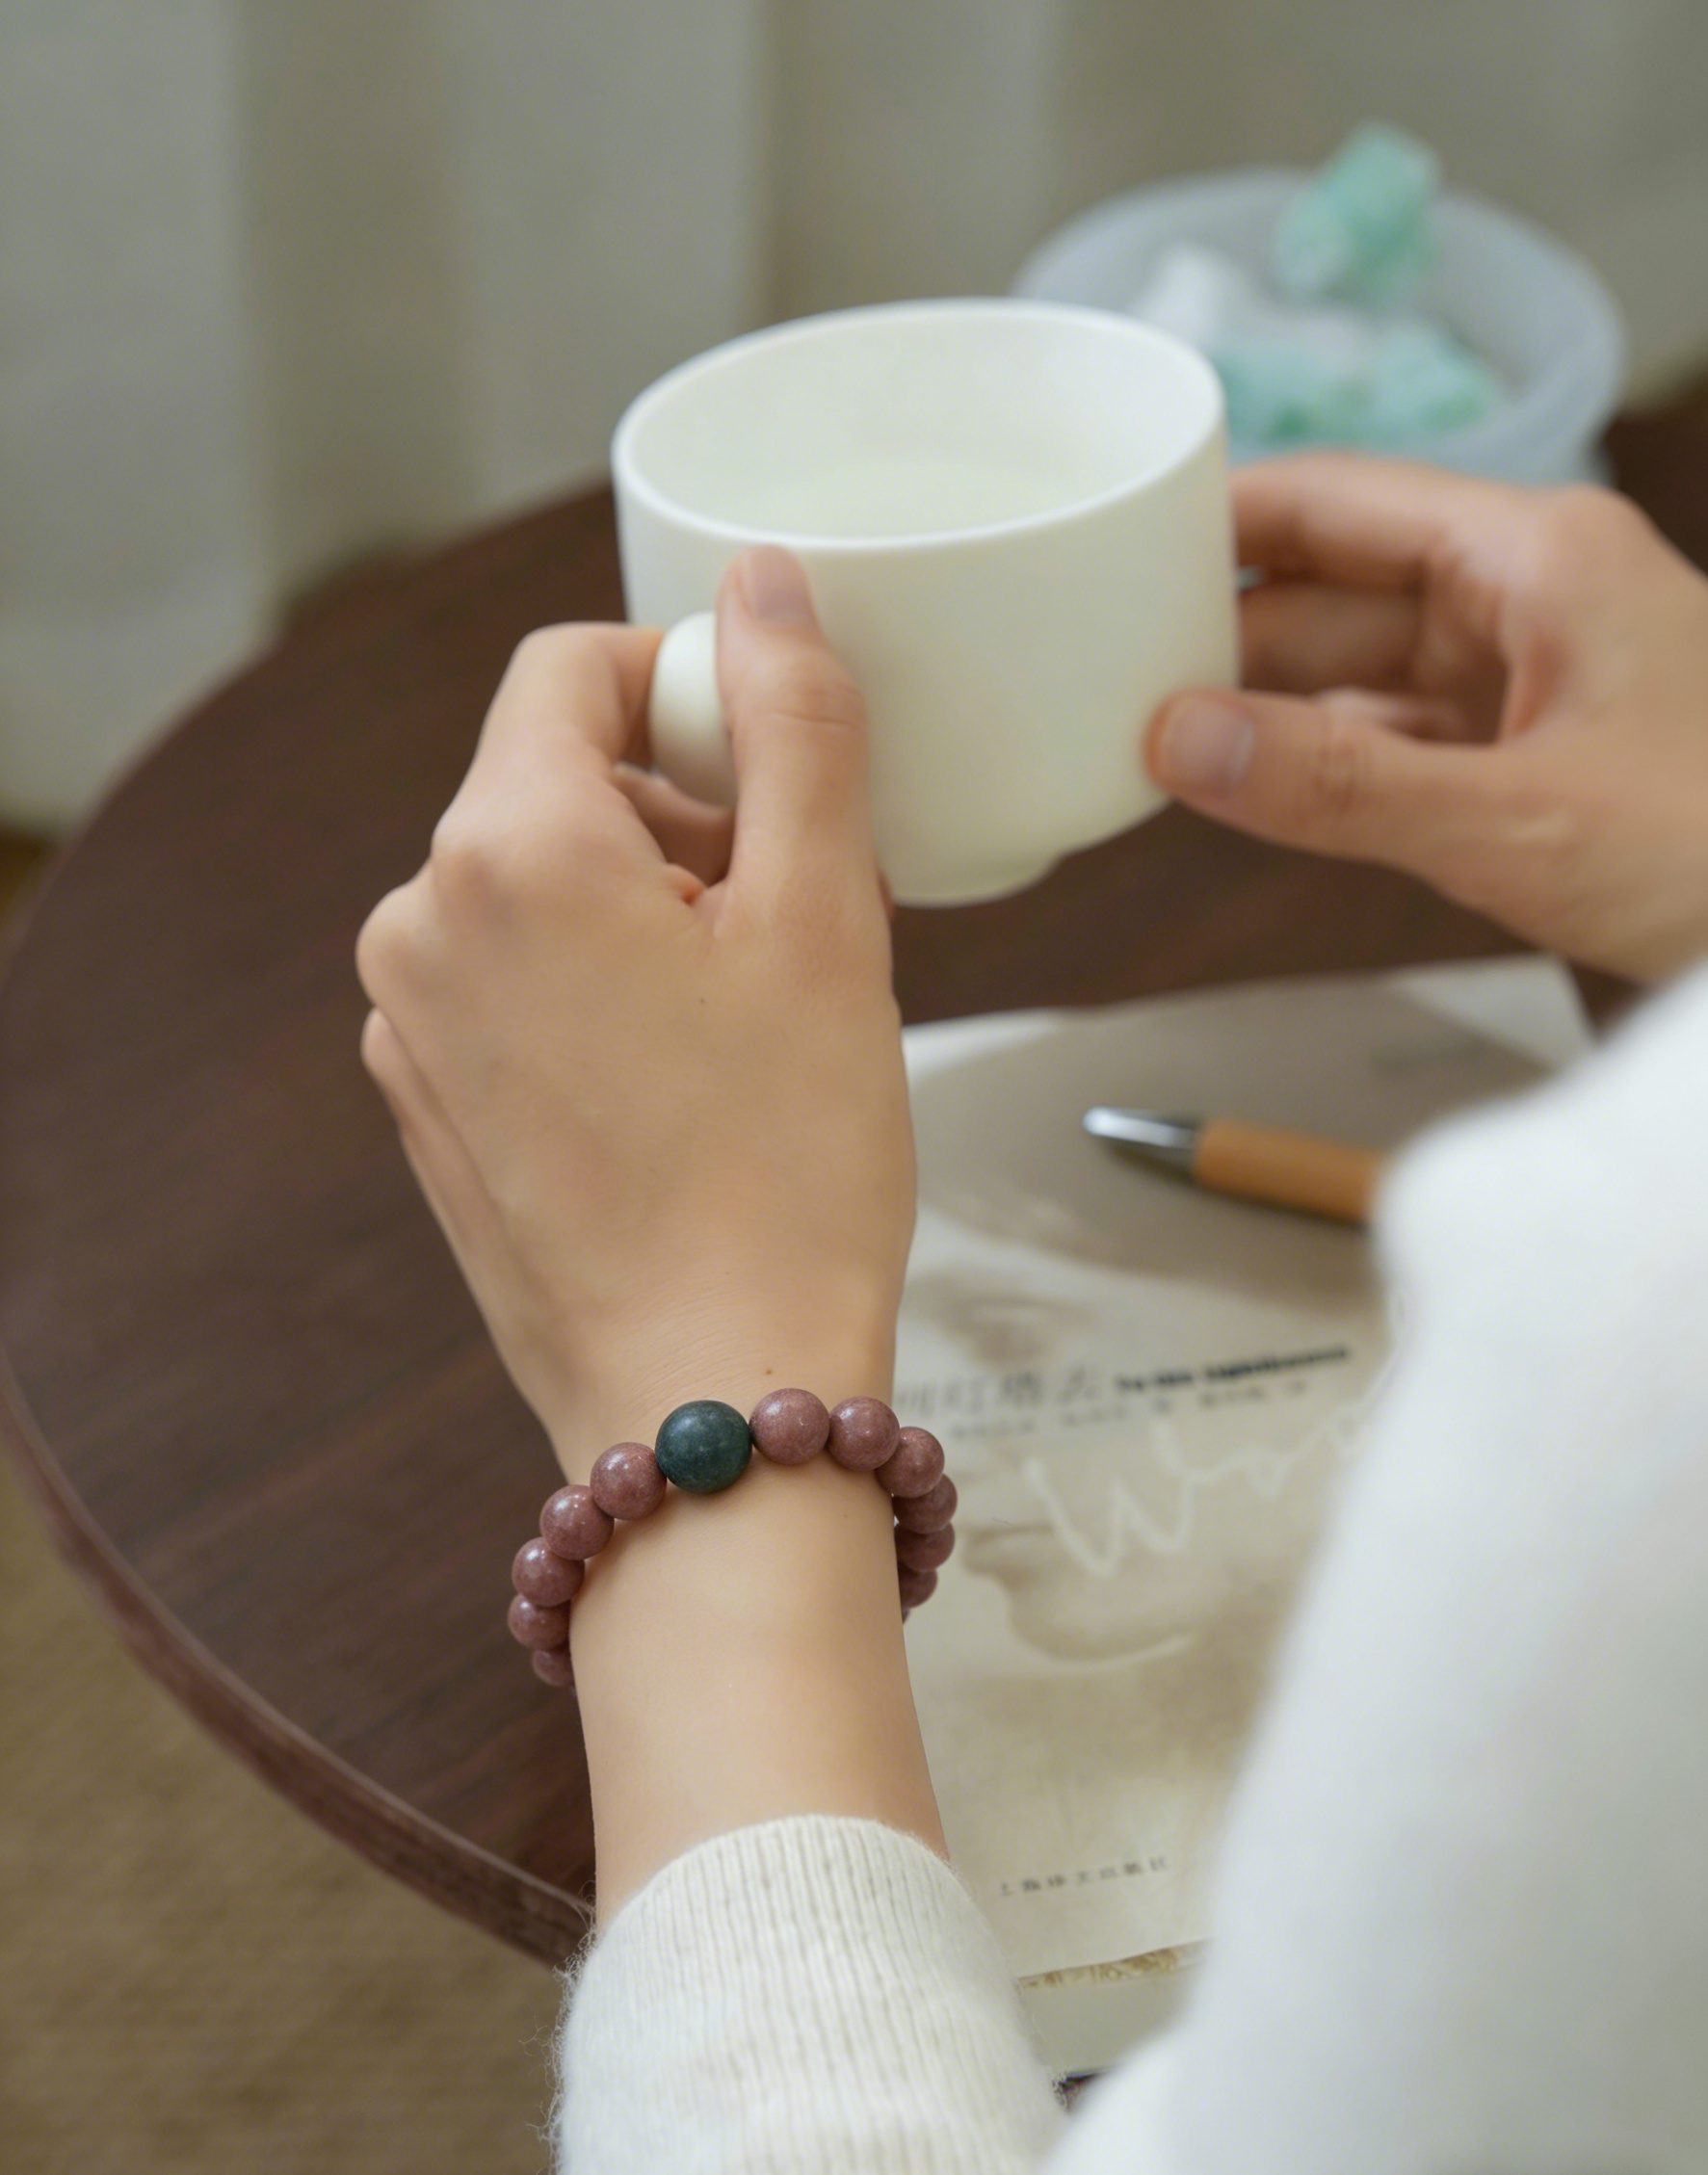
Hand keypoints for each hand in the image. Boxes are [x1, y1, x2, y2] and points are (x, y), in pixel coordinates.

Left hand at [356, 547, 913, 1466]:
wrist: (711, 1401)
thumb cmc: (784, 1170)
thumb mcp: (825, 920)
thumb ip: (793, 722)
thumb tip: (760, 583)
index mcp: (503, 853)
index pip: (572, 672)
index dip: (689, 688)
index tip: (781, 767)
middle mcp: (418, 927)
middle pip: (555, 782)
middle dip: (685, 810)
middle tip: (804, 906)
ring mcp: (408, 1028)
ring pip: (538, 888)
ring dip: (650, 903)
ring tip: (758, 1006)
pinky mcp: (427, 1108)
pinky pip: (511, 985)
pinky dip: (599, 986)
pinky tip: (691, 1076)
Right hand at [1146, 456, 1707, 982]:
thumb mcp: (1519, 820)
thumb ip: (1338, 784)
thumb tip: (1177, 740)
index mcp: (1533, 557)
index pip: (1335, 502)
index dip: (1220, 513)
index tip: (1111, 533)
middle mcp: (1529, 599)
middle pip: (1337, 587)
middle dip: (1223, 626)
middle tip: (1095, 660)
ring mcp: (1535, 680)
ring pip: (1363, 672)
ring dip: (1268, 705)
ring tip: (1144, 730)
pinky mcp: (1538, 760)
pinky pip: (1400, 741)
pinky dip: (1325, 764)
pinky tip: (1249, 786)